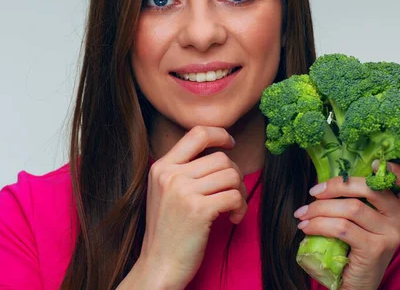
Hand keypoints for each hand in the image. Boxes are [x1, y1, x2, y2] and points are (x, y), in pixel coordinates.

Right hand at [138, 126, 247, 289]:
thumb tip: (218, 152)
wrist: (159, 265)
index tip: (231, 143)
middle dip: (235, 175)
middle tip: (233, 194)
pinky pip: (234, 196)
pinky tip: (233, 219)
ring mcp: (184, 192)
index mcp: (162, 167)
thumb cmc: (168, 231)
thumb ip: (182, 170)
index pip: (197, 133)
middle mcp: (170, 175)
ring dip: (240, 193)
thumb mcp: (164, 192)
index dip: (220, 134)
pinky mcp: (199, 210)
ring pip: (231, 175)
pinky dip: (240, 207)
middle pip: (221, 158)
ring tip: (233, 208)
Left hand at [295, 164, 399, 289]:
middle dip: (336, 186)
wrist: (357, 284)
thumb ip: (356, 199)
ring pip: (350, 208)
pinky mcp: (376, 249)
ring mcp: (390, 235)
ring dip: (319, 209)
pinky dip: (318, 224)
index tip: (374, 163)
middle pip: (369, 188)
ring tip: (302, 214)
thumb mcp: (361, 221)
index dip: (397, 170)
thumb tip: (325, 178)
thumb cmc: (355, 249)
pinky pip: (342, 228)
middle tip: (313, 192)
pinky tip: (306, 227)